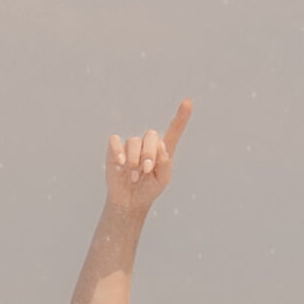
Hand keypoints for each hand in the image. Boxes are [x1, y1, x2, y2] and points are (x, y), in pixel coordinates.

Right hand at [104, 99, 191, 216]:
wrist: (130, 201)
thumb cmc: (149, 189)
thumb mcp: (162, 180)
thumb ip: (165, 163)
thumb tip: (161, 145)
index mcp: (163, 150)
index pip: (174, 131)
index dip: (181, 117)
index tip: (188, 102)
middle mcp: (147, 144)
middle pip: (151, 135)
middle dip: (149, 153)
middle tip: (147, 169)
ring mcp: (131, 146)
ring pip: (134, 141)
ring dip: (134, 160)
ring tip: (134, 176)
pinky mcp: (116, 149)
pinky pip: (115, 141)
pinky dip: (118, 151)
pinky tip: (121, 163)